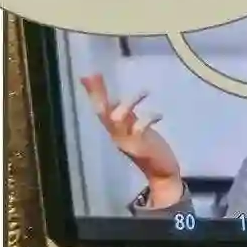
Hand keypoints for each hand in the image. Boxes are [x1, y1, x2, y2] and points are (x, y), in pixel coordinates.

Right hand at [80, 74, 182, 193]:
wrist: (160, 171)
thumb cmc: (146, 145)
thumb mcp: (131, 126)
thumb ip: (123, 112)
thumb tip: (114, 98)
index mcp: (114, 130)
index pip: (99, 109)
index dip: (93, 93)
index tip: (86, 75)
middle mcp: (116, 135)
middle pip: (102, 113)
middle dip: (97, 94)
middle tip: (96, 75)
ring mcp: (127, 141)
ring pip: (117, 119)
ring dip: (128, 103)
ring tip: (144, 91)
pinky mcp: (140, 147)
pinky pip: (140, 128)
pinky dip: (149, 117)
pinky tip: (159, 114)